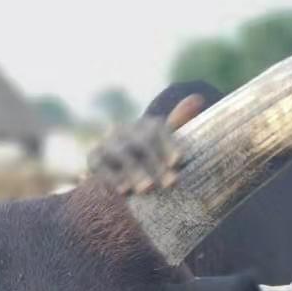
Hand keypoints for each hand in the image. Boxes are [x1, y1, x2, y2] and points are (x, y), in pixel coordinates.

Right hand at [87, 94, 204, 194]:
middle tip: (170, 184)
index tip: (179, 161)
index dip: (168, 145)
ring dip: (136, 172)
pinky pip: (101, 167)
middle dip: (157, 165)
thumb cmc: (152, 159)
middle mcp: (125, 130)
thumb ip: (180, 123)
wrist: (116, 168)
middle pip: (141, 144)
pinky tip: (124, 191)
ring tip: (148, 189)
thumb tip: (197, 98)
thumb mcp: (166, 144)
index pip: (157, 130)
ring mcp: (108, 143)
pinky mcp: (93, 158)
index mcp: (146, 125)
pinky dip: (113, 178)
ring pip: (122, 155)